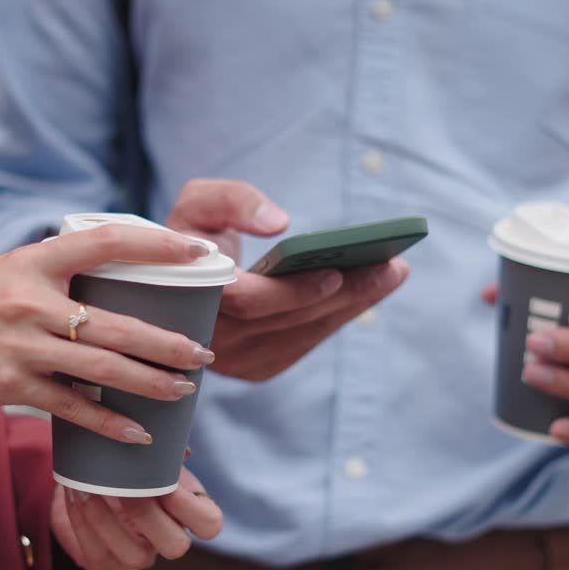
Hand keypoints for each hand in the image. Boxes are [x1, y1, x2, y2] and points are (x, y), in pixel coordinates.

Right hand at [0, 224, 215, 443]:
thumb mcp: (6, 270)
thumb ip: (57, 272)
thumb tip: (120, 276)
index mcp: (33, 260)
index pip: (106, 241)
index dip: (157, 245)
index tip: (197, 252)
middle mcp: (29, 300)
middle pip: (117, 321)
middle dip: (168, 341)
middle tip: (204, 352)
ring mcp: (20, 344)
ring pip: (102, 365)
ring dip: (151, 382)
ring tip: (185, 390)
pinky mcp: (9, 384)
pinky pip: (72, 407)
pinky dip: (109, 422)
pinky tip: (140, 432)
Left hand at [49, 467, 222, 569]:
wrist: (90, 476)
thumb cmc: (129, 462)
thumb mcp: (151, 453)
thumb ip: (166, 449)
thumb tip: (178, 450)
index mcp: (189, 513)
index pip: (210, 524)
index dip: (190, 508)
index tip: (167, 483)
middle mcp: (167, 540)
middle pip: (176, 546)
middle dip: (148, 516)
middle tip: (125, 488)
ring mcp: (139, 557)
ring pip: (135, 557)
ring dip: (108, 520)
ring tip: (89, 487)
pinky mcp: (105, 566)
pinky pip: (96, 554)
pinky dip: (82, 523)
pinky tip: (75, 494)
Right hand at [166, 179, 410, 380]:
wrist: (176, 286)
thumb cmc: (191, 236)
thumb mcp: (198, 204)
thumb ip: (232, 200)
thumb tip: (279, 222)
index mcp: (194, 295)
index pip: (247, 300)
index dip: (293, 290)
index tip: (336, 272)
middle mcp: (215, 337)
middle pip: (290, 319)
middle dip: (346, 293)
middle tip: (391, 266)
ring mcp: (237, 361)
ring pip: (305, 334)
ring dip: (354, 306)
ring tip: (392, 272)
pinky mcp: (258, 369)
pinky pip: (307, 343)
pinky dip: (340, 317)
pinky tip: (370, 291)